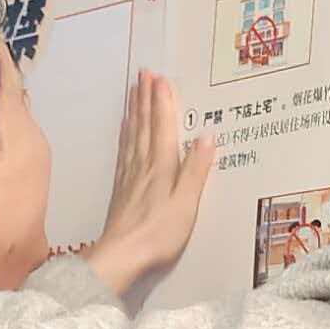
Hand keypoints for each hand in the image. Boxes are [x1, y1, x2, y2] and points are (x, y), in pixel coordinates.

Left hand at [84, 69, 215, 294]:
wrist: (122, 255)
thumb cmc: (159, 233)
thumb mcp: (187, 203)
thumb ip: (196, 170)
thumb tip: (208, 136)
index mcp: (162, 166)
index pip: (163, 126)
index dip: (163, 102)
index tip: (161, 78)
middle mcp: (144, 165)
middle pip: (145, 124)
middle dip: (146, 97)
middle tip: (145, 72)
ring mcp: (130, 175)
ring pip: (132, 134)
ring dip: (134, 110)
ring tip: (134, 89)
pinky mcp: (121, 188)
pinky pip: (123, 150)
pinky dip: (125, 133)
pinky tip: (124, 126)